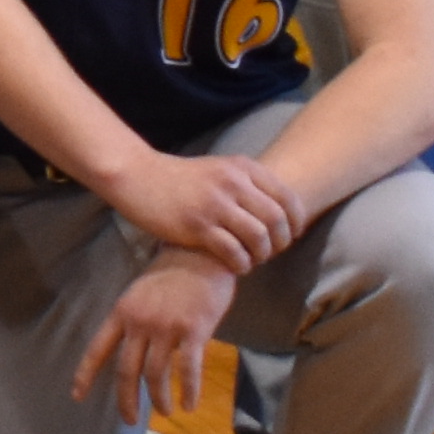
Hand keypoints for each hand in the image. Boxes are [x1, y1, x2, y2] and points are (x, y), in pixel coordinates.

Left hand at [77, 251, 236, 422]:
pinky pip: (188, 370)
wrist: (203, 253)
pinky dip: (188, 391)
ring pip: (155, 375)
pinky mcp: (193, 331)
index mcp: (122, 313)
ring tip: (164, 410)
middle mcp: (139, 322)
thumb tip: (131, 351)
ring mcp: (166, 327)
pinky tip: (189, 404)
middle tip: (130, 420)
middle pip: (125, 370)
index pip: (97, 349)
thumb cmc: (174, 273)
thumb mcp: (141, 293)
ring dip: (159, 399)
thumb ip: (133, 321)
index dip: (85, 375)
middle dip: (126, 400)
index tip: (77, 396)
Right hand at [100, 146, 298, 273]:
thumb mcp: (218, 169)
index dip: (296, 223)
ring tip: (252, 259)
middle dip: (281, 243)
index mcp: (242, 168)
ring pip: (259, 238)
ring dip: (261, 255)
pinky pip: (234, 252)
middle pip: (277, 221)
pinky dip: (241, 264)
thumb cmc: (179, 179)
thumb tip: (278, 211)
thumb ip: (246, 184)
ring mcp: (215, 204)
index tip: (291, 236)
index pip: (288, 198)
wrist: (137, 177)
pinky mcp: (197, 226)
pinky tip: (235, 265)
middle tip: (271, 252)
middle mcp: (233, 183)